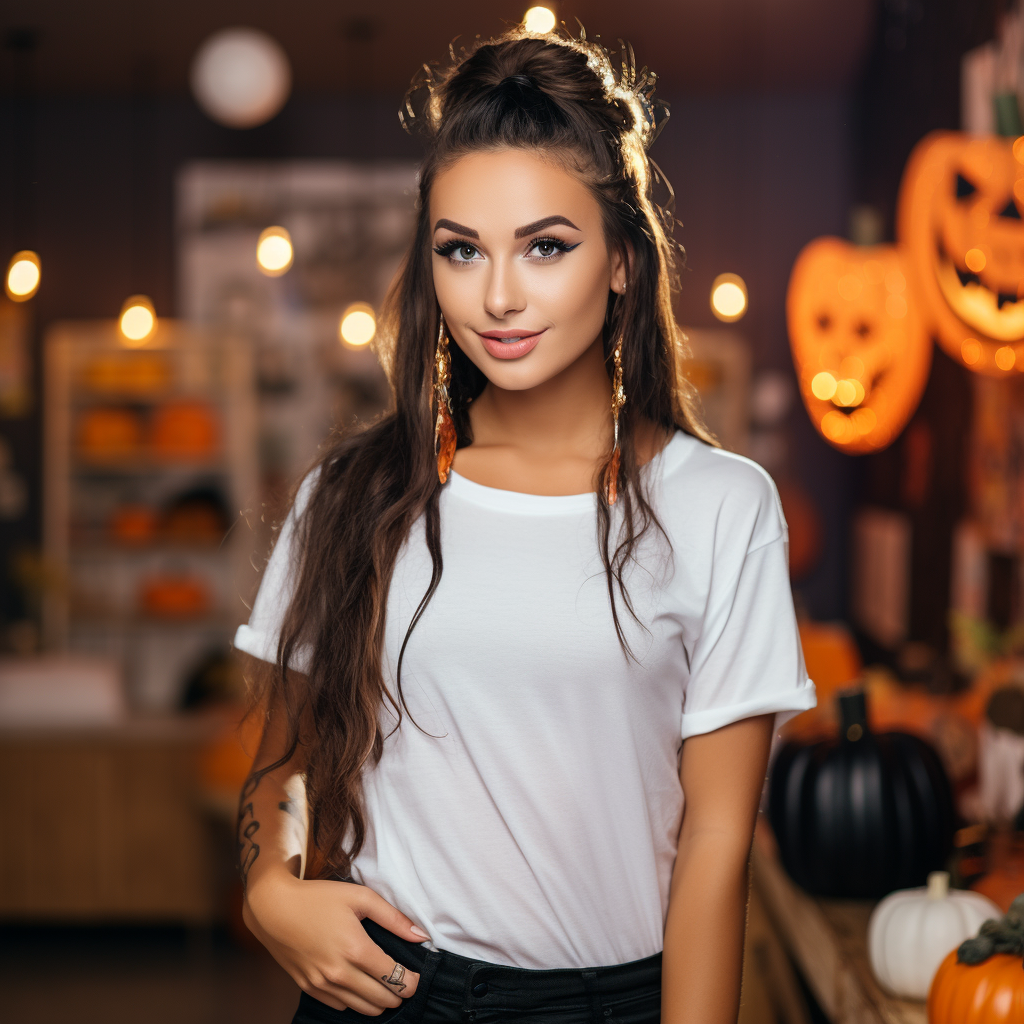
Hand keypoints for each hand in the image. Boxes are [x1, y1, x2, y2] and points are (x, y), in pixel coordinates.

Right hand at [244, 873, 429, 1013]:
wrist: (274, 909)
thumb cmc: (319, 898)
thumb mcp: (360, 897)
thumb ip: (394, 918)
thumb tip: (421, 936)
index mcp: (355, 949)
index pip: (394, 979)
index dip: (412, 982)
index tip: (417, 976)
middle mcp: (339, 973)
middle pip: (382, 1000)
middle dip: (399, 993)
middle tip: (404, 980)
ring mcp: (322, 984)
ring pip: (363, 1009)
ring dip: (380, 1000)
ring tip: (385, 984)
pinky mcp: (309, 989)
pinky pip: (341, 1006)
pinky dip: (356, 1000)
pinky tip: (359, 984)